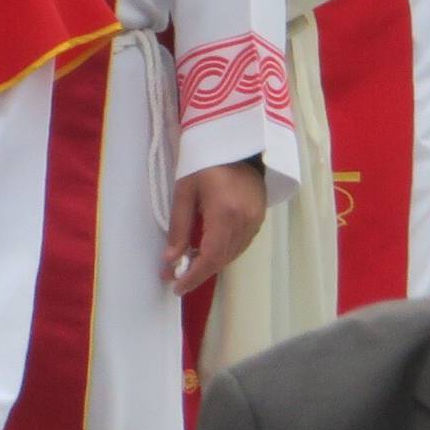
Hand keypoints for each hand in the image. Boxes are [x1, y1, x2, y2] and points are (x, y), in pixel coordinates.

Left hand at [163, 161, 264, 295]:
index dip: (193, 276)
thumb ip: (178, 227)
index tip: (175, 287)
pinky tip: (208, 249)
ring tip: (188, 263)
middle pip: (221, 260)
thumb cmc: (205, 161)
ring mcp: (255, 220)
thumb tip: (170, 260)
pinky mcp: (259, 218)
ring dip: (210, 263)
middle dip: (198, 272)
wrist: (237, 142)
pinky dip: (223, 252)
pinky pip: (240, 245)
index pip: (209, 257)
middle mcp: (244, 221)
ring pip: (231, 255)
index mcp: (225, 212)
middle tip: (176, 277)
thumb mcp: (185, 190)